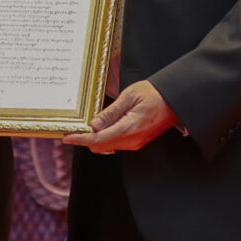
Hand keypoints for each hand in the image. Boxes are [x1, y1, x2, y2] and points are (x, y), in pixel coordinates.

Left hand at [62, 80, 179, 152]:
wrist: (174, 99)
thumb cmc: (153, 94)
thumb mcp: (129, 97)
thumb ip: (110, 113)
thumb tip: (93, 126)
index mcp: (129, 129)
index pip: (98, 139)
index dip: (80, 139)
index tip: (66, 137)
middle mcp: (132, 140)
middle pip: (100, 146)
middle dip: (85, 139)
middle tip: (73, 127)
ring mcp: (135, 143)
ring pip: (107, 146)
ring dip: (95, 138)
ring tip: (85, 125)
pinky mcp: (137, 141)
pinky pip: (116, 143)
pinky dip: (105, 137)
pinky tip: (101, 126)